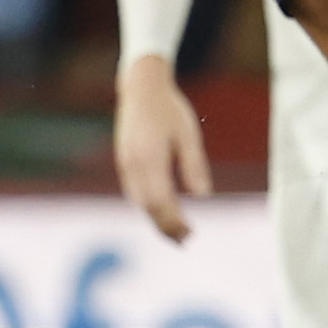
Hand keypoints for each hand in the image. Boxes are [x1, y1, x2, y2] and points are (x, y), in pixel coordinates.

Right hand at [111, 53, 208, 240]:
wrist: (141, 87)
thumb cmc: (169, 109)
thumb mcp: (188, 136)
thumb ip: (194, 166)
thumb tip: (203, 196)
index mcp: (150, 158)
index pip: (161, 202)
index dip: (174, 222)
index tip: (191, 233)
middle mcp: (133, 164)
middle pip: (147, 207)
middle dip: (165, 227)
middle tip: (185, 240)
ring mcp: (125, 163)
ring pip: (139, 202)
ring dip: (155, 219)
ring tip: (175, 231)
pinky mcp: (124, 161)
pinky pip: (134, 191)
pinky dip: (148, 205)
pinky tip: (162, 209)